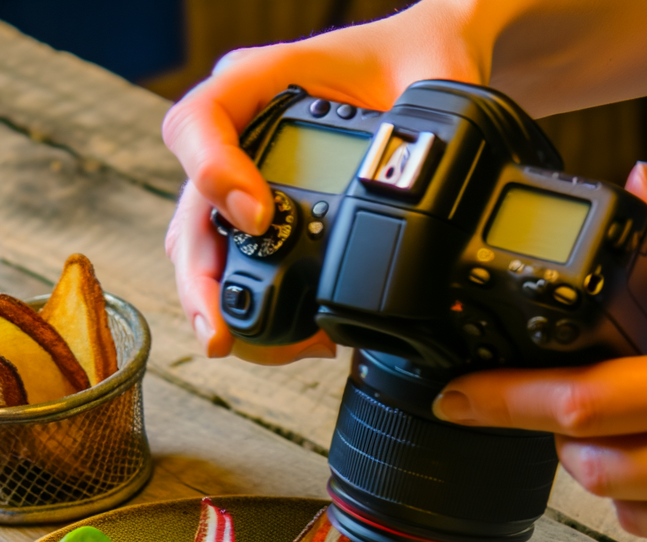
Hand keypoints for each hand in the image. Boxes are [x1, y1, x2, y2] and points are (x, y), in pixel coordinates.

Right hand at [162, 2, 487, 359]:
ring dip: (224, 306)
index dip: (214, 173)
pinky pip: (242, 264)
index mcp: (260, 83)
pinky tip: (297, 340)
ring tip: (266, 349)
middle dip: (201, 280)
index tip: (256, 218)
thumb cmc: (416, 62)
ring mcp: (248, 178)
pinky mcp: (269, 215)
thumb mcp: (428, 75)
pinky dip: (260, 308)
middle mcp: (242, 134)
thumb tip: (418, 188)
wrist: (426, 70)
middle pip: (191, 207)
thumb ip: (425, 116)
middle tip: (218, 332)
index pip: (201, 121)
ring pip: (205, 248)